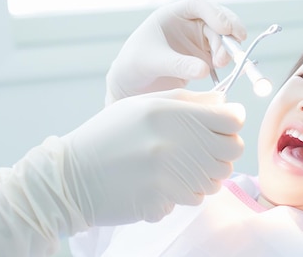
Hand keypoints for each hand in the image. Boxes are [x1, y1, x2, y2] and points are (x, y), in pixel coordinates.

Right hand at [63, 88, 244, 224]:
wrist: (69, 177)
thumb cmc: (108, 136)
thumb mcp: (144, 105)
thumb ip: (188, 101)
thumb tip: (225, 102)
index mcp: (169, 113)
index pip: (231, 119)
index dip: (232, 121)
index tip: (224, 125)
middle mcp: (172, 142)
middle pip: (231, 150)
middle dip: (223, 149)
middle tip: (205, 149)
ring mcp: (167, 175)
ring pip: (216, 179)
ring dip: (205, 174)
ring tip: (180, 167)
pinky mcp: (161, 201)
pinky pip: (194, 199)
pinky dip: (185, 193)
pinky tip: (162, 184)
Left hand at [106, 0, 246, 103]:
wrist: (133, 83)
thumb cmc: (135, 64)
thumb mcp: (154, 62)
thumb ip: (179, 64)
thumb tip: (205, 70)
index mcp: (174, 14)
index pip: (199, 5)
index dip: (216, 13)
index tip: (226, 29)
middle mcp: (190, 23)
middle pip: (218, 20)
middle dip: (228, 34)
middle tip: (233, 51)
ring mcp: (200, 40)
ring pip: (224, 38)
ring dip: (228, 50)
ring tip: (220, 64)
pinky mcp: (205, 57)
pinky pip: (222, 55)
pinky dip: (227, 61)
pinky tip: (222, 69)